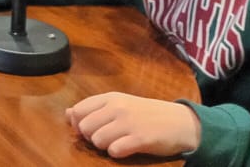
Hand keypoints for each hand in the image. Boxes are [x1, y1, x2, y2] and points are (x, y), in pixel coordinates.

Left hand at [67, 93, 200, 158]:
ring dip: (105, 146)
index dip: (79, 125)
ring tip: (119, 142)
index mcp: (110, 97)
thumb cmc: (147, 114)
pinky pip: (114, 150)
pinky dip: (118, 153)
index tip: (92, 129)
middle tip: (108, 138)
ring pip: (97, 140)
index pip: (78, 111)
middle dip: (92, 137)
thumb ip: (94, 108)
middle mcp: (118, 107)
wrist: (181, 122)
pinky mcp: (140, 138)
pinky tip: (128, 148)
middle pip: (85, 128)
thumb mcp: (120, 104)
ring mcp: (129, 122)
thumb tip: (68, 113)